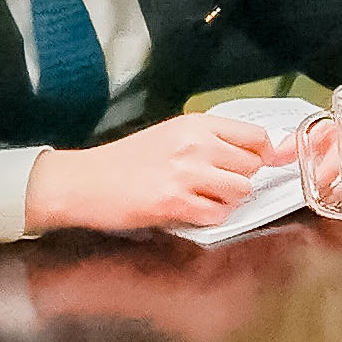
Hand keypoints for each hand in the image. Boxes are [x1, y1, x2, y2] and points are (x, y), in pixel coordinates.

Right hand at [25, 111, 285, 234]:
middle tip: (215, 184)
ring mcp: (186, 174)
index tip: (253, 164)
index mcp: (197, 124)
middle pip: (253, 166)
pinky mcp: (173, 202)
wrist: (81, 182)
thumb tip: (257, 151)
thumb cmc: (124, 161)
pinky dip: (209, 217)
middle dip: (240, 179)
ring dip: (227, 200)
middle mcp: (196, 145)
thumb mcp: (171, 135)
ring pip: (241, 191)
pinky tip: (188, 210)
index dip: (261, 154)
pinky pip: (217, 214)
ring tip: (201, 198)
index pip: (256, 137)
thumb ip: (212, 140)